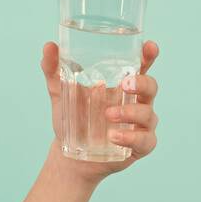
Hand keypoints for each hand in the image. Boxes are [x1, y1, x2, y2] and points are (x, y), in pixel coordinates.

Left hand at [41, 39, 160, 183]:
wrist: (71, 155)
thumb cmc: (73, 118)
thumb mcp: (60, 92)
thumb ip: (53, 69)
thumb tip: (49, 45)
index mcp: (123, 85)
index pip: (142, 66)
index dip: (149, 56)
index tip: (149, 47)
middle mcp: (136, 102)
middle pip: (151, 87)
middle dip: (142, 83)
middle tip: (124, 85)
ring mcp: (141, 124)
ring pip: (148, 114)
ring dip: (130, 113)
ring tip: (108, 115)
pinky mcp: (140, 145)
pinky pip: (145, 140)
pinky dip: (131, 137)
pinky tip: (114, 136)